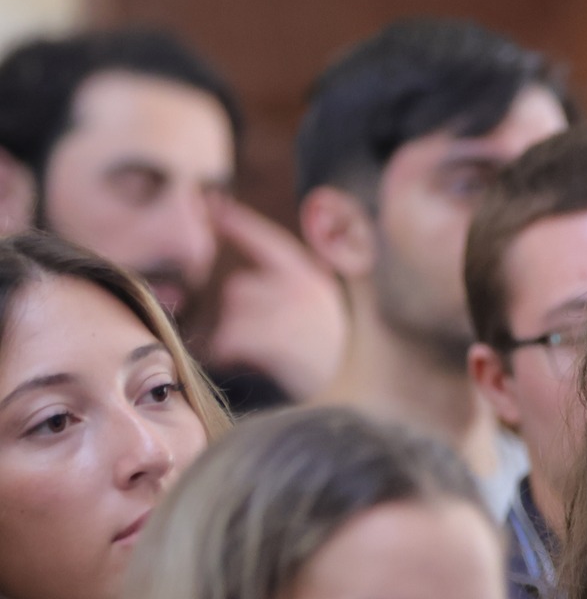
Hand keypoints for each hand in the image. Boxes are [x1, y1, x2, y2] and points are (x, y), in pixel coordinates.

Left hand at [207, 197, 346, 400]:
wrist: (364, 396)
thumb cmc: (339, 359)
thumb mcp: (328, 312)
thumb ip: (299, 284)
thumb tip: (258, 272)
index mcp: (315, 278)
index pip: (268, 240)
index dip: (236, 220)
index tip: (210, 202)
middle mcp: (301, 287)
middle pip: (239, 287)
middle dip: (242, 311)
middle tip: (267, 338)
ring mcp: (286, 311)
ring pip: (232, 314)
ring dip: (237, 335)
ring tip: (268, 355)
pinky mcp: (271, 338)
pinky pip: (228, 340)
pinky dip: (230, 354)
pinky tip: (252, 364)